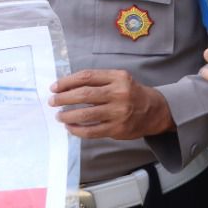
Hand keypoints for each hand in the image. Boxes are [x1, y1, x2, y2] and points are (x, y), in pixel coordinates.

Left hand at [50, 69, 173, 139]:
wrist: (155, 111)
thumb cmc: (131, 94)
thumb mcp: (120, 80)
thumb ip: (98, 81)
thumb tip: (66, 87)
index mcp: (119, 77)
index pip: (87, 76)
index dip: (67, 82)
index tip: (54, 87)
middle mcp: (120, 93)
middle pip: (84, 94)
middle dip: (63, 98)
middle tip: (52, 101)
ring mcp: (119, 112)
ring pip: (85, 114)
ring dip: (67, 115)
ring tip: (59, 116)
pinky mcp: (117, 128)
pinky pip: (91, 131)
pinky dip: (76, 130)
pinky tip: (70, 127)